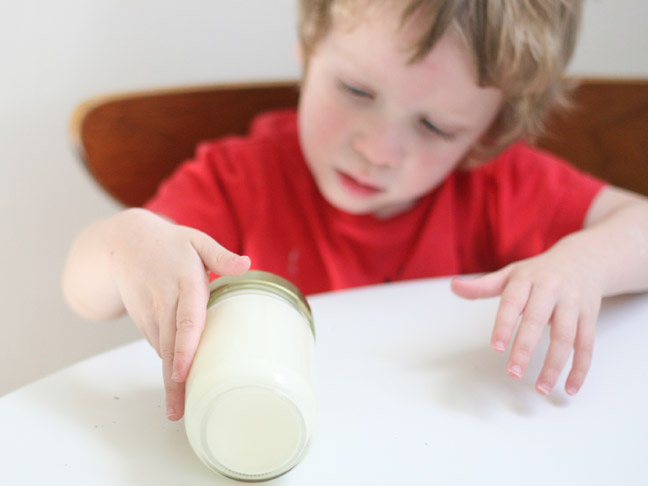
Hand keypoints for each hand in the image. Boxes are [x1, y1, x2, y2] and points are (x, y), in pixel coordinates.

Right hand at [108, 209, 249, 419]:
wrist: (122, 244)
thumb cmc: (168, 244)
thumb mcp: (196, 241)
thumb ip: (220, 255)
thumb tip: (246, 264)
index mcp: (184, 282)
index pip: (185, 319)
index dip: (184, 348)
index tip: (182, 373)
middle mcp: (165, 302)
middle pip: (169, 346)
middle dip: (173, 380)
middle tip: (179, 411)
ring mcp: (151, 314)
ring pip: (161, 352)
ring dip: (168, 381)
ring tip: (179, 409)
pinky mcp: (144, 322)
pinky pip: (158, 347)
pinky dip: (167, 367)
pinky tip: (178, 387)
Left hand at [451, 244, 602, 395]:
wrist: (583, 259)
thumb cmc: (538, 272)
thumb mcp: (510, 274)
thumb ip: (483, 286)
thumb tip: (453, 287)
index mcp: (527, 279)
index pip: (513, 302)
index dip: (505, 324)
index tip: (496, 347)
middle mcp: (551, 289)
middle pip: (539, 320)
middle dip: (526, 348)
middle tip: (513, 373)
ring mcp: (573, 303)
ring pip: (566, 336)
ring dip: (555, 365)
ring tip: (541, 388)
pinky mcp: (590, 316)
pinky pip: (586, 344)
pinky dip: (580, 368)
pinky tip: (570, 387)